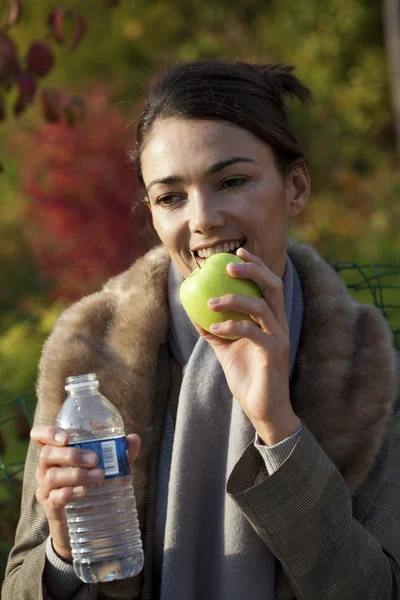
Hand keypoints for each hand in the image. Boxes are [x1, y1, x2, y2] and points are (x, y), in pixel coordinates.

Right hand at [31, 425, 140, 562]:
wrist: (85, 526)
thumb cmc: (92, 486)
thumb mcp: (106, 467)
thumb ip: (118, 453)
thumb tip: (133, 439)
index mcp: (56, 453)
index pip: (39, 436)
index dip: (47, 432)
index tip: (67, 437)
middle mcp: (45, 469)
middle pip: (47, 454)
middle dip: (72, 454)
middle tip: (95, 459)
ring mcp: (46, 489)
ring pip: (51, 476)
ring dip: (76, 474)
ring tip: (98, 476)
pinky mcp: (51, 509)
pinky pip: (54, 498)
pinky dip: (69, 493)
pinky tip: (83, 491)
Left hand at [193, 247, 300, 445]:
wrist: (263, 410)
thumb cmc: (247, 377)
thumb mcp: (226, 349)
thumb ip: (215, 329)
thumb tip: (193, 310)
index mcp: (272, 320)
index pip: (269, 284)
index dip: (256, 264)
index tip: (237, 251)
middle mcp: (279, 324)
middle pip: (273, 286)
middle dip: (252, 269)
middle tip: (227, 265)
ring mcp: (279, 338)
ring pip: (261, 306)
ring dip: (234, 299)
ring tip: (210, 302)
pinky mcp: (274, 353)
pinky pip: (252, 331)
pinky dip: (231, 325)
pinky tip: (213, 326)